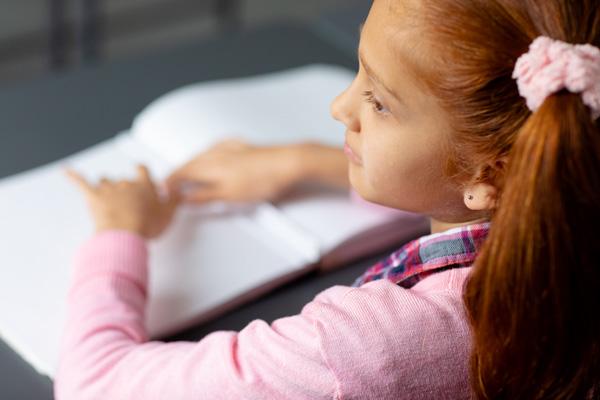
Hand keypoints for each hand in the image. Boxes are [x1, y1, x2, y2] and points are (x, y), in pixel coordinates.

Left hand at [65, 165, 179, 238]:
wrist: (124, 233)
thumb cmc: (146, 224)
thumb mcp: (169, 214)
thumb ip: (174, 200)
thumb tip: (179, 191)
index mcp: (145, 186)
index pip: (143, 171)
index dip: (142, 172)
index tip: (141, 170)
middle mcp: (126, 184)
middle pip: (124, 180)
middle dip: (124, 187)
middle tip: (127, 198)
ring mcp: (109, 190)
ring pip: (106, 181)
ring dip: (106, 185)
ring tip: (106, 189)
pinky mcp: (94, 197)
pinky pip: (81, 183)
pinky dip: (73, 176)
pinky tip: (66, 170)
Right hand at [165, 139, 300, 203]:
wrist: (290, 163)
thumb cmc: (263, 179)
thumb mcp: (229, 195)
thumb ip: (204, 196)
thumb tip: (185, 198)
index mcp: (209, 164)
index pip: (181, 173)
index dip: (170, 183)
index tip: (161, 190)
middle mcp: (217, 153)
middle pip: (190, 162)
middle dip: (178, 173)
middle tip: (170, 183)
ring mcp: (231, 148)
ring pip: (203, 154)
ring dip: (192, 163)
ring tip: (186, 171)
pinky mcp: (244, 147)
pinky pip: (218, 148)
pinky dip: (208, 153)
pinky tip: (213, 153)